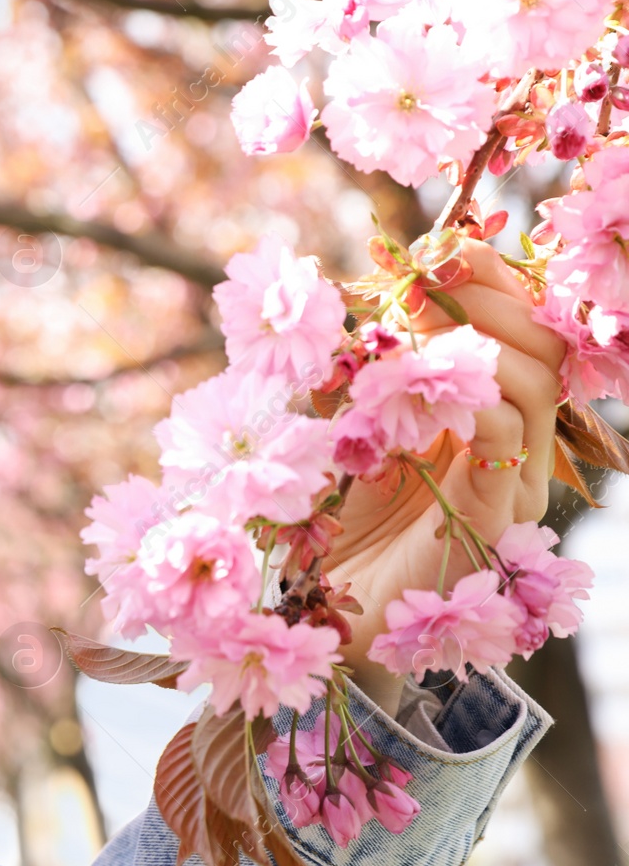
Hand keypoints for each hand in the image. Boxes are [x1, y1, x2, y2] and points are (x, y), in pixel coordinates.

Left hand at [326, 241, 565, 713]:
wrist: (320, 616)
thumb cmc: (328, 525)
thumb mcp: (344, 429)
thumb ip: (363, 374)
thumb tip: (359, 301)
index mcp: (483, 420)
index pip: (519, 331)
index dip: (487, 281)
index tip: (431, 249)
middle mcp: (511, 450)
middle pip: (545, 347)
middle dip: (486, 297)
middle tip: (423, 276)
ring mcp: (508, 487)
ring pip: (538, 385)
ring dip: (474, 339)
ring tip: (411, 331)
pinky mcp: (491, 522)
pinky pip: (506, 441)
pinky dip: (467, 397)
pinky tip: (416, 386)